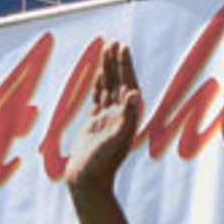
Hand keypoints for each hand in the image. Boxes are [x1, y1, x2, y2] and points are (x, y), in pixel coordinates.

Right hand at [65, 41, 141, 194]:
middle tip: (115, 42)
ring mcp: (106, 119)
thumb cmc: (102, 164)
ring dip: (108, 69)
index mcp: (127, 117)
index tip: (122, 48)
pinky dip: (98, 84)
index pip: (128, 85)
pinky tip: (98, 74)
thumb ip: (128, 116)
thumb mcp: (117, 139)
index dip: (125, 66)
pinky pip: (98, 98)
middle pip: (119, 82)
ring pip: (108, 88)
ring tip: (107, 50)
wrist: (87, 181)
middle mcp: (119, 116)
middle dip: (117, 63)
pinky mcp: (94, 124)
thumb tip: (135, 94)